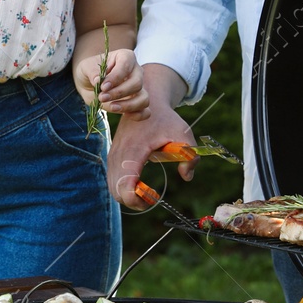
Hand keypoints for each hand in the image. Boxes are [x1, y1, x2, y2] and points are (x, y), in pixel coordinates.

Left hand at [74, 48, 148, 118]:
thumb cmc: (90, 71)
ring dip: (128, 105)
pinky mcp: (137, 103)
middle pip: (137, 83)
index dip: (116, 77)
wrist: (89, 84)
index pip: (126, 65)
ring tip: (111, 107)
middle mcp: (136, 71)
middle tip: (102, 97)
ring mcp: (139, 88)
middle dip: (119, 93)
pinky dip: (138, 115)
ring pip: (144, 98)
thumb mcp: (85, 67)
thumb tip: (98, 80)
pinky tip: (124, 115)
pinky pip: (145, 111)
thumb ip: (92, 72)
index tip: (103, 87)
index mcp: (125, 57)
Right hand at [105, 93, 194, 209]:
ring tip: (147, 192)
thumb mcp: (183, 133)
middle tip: (152, 197)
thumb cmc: (165, 118)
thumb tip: (187, 176)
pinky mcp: (113, 157)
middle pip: (117, 192)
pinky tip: (140, 184)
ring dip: (129, 196)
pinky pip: (113, 180)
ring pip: (113, 188)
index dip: (138, 199)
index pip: (125, 186)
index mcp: (133, 151)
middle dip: (134, 201)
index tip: (154, 196)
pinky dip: (124, 188)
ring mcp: (113, 156)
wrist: (143, 100)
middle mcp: (118, 155)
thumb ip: (190, 156)